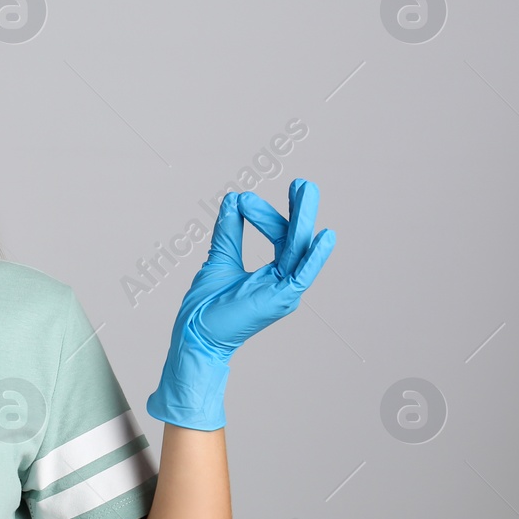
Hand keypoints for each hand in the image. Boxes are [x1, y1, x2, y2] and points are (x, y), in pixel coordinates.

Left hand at [145, 178, 335, 429]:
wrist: (194, 334)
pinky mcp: (280, 299)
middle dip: (300, 210)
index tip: (242, 199)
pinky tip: (325, 236)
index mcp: (272, 274)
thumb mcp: (221, 258)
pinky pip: (302, 275)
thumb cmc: (207, 305)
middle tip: (303, 183)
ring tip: (307, 190)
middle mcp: (284, 282)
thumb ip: (230, 231)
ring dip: (303, 219)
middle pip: (296, 239)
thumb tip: (233, 199)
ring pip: (298, 249)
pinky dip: (315, 256)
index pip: (279, 236)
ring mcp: (284, 291)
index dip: (264, 215)